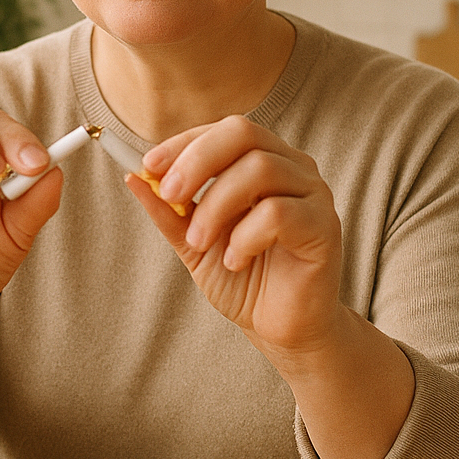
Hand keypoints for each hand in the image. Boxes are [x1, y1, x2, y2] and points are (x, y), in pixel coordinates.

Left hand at [127, 116, 350, 363]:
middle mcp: (293, 167)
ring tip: (200, 243)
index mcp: (264, 160)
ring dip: (216, 206)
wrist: (280, 329)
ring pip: (260, 169)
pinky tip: (235, 260)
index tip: (149, 166)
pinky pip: (278, 213)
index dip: (185, 143)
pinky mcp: (325, 227)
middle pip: (244, 132)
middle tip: (171, 195)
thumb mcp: (194, 242)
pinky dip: (244, 237)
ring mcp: (313, 194)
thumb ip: (169, 211)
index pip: (226, 129)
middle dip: (197, 161)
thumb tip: (133, 177)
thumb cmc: (243, 278)